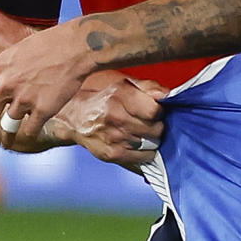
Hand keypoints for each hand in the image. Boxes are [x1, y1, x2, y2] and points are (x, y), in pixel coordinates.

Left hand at [0, 17, 95, 144]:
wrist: (75, 47)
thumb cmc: (48, 46)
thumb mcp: (15, 53)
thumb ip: (2, 72)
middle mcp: (6, 85)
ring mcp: (24, 98)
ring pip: (10, 124)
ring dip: (8, 136)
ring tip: (8, 144)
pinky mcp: (43, 110)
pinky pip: (30, 130)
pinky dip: (29, 134)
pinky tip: (29, 136)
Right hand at [51, 75, 165, 166]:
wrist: (72, 116)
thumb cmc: (102, 97)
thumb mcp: (124, 83)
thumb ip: (148, 87)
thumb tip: (167, 95)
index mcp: (120, 95)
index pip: (155, 111)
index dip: (160, 111)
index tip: (155, 110)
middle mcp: (116, 116)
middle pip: (157, 129)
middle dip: (157, 125)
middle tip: (147, 121)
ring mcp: (113, 137)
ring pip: (153, 144)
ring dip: (151, 139)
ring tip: (140, 131)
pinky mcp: (111, 154)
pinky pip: (144, 157)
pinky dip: (145, 152)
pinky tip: (136, 142)